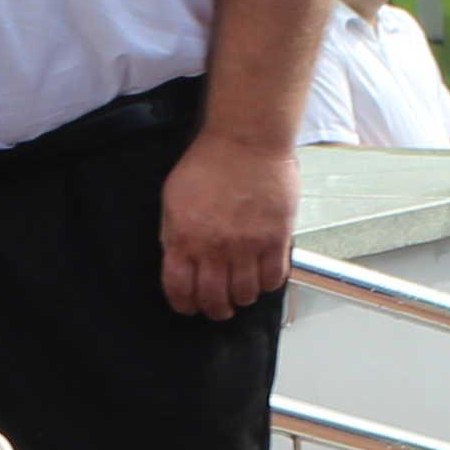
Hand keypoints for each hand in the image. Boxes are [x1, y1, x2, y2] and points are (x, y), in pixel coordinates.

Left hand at [159, 131, 297, 318]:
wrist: (246, 140)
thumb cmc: (209, 163)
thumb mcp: (174, 197)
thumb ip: (174, 233)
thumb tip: (177, 260)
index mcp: (185, 238)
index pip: (180, 289)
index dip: (184, 305)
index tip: (190, 306)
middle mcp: (215, 247)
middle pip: (214, 299)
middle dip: (215, 309)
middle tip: (219, 307)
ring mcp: (247, 245)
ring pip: (244, 294)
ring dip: (241, 298)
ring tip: (242, 289)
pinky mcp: (275, 239)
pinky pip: (273, 278)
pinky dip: (267, 284)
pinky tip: (262, 275)